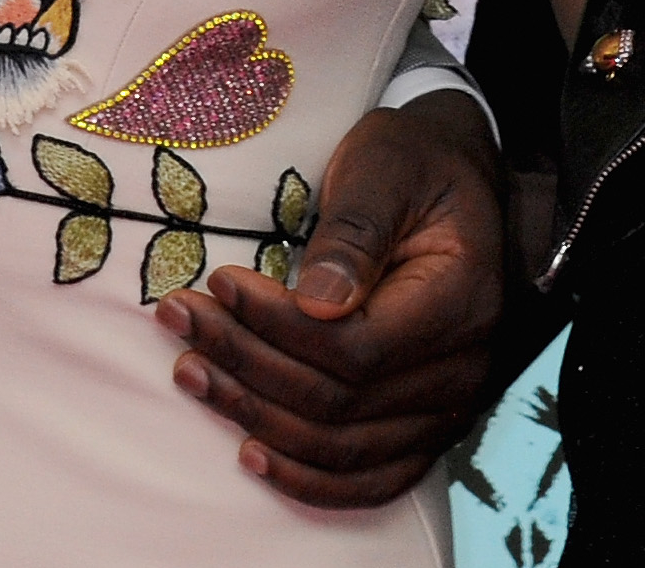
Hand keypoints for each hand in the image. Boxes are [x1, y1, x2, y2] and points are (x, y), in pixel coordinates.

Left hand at [158, 93, 507, 505]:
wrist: (456, 182)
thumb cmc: (415, 164)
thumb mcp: (385, 168)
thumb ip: (356, 230)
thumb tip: (316, 304)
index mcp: (461, 299)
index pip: (356, 349)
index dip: (276, 327)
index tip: (219, 284)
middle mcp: (464, 368)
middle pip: (338, 403)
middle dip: (245, 365)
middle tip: (180, 318)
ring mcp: (447, 407)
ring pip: (339, 444)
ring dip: (254, 416)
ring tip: (190, 368)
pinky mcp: (424, 428)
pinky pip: (367, 479)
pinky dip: (306, 480)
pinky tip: (249, 452)